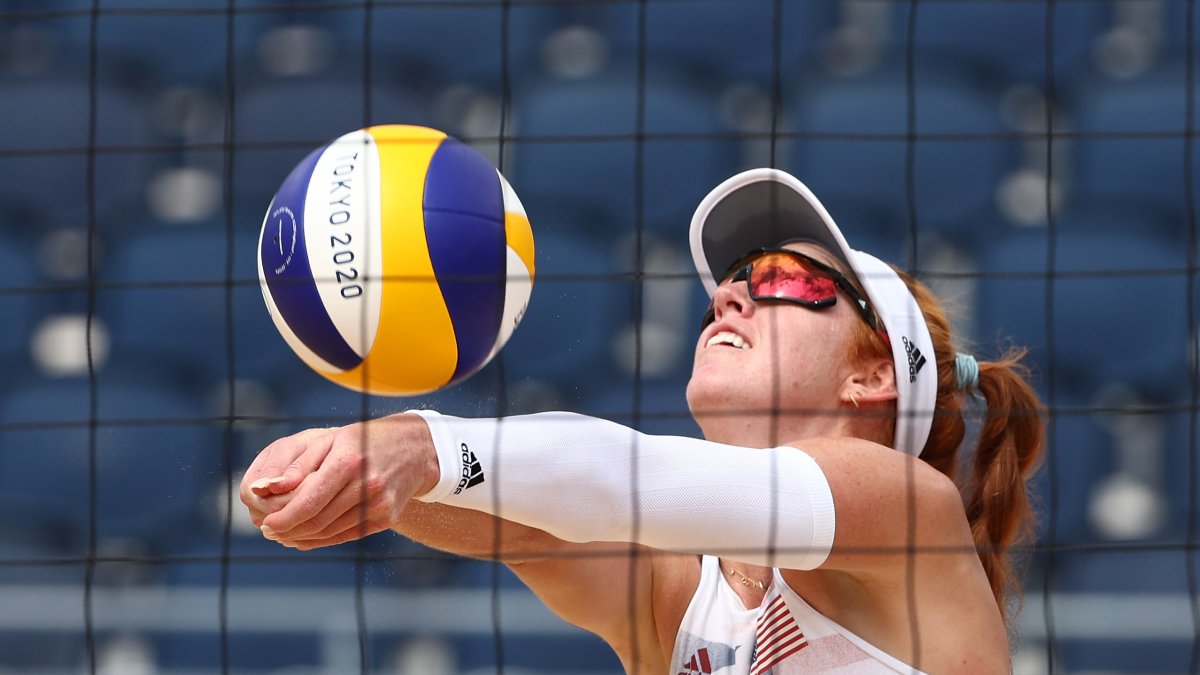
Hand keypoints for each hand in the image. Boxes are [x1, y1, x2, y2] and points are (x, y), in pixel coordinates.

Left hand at [238, 413, 439, 549]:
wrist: (415, 449)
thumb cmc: (364, 441)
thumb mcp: (330, 441)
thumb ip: (297, 466)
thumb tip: (263, 490)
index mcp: (349, 462)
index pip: (308, 502)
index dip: (282, 518)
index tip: (265, 523)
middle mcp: (367, 485)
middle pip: (318, 521)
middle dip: (288, 530)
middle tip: (269, 530)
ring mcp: (380, 504)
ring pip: (330, 532)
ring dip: (302, 537)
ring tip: (284, 533)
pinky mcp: (386, 518)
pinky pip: (347, 535)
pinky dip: (323, 539)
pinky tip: (307, 536)